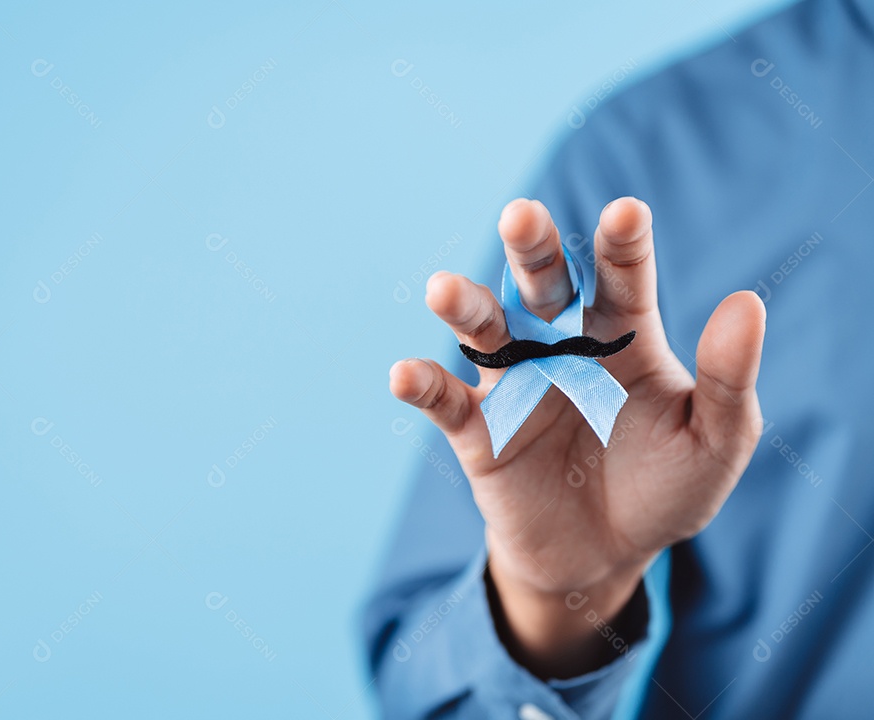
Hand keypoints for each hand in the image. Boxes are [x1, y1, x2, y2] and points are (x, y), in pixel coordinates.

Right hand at [389, 197, 765, 676]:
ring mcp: (516, 385)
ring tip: (442, 289)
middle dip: (531, 250)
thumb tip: (747, 300)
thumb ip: (728, 380)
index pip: (622, 280)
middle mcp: (562, 347)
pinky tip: (405, 374)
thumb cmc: (667, 490)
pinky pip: (446, 403)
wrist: (604, 557)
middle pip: (542, 286)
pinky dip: (423, 386)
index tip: (627, 211)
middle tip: (520, 215)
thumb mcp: (715, 444)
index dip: (622, 245)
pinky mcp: (478, 431)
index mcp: (622, 338)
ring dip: (463, 306)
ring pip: (484, 332)